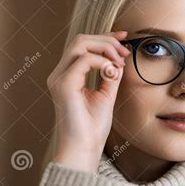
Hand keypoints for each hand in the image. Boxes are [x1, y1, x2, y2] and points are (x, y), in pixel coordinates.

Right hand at [46, 31, 129, 171]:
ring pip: (80, 44)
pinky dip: (102, 61)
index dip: (103, 37)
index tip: (124, 37)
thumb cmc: (92, 127)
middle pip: (80, 40)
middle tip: (125, 52)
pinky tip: (112, 72)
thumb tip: (118, 61)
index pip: (82, 46)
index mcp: (67, 76)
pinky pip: (84, 60)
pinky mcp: (64, 85)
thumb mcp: (106, 95)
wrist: (84, 148)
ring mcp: (59, 78)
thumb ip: (110, 76)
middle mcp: (59, 74)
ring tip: (120, 61)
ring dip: (105, 47)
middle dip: (106, 40)